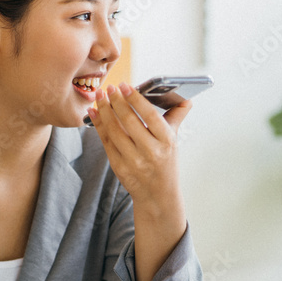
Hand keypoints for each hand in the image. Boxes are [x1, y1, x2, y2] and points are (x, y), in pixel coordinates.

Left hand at [88, 82, 189, 208]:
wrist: (158, 195)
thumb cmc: (166, 162)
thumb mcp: (173, 141)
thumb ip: (176, 117)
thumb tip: (186, 99)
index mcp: (166, 141)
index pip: (149, 115)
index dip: (135, 99)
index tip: (124, 85)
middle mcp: (150, 152)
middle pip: (129, 121)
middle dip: (116, 101)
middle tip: (109, 87)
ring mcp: (134, 161)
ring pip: (114, 131)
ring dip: (104, 111)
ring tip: (100, 96)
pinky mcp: (120, 168)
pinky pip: (106, 142)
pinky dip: (98, 125)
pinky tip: (94, 112)